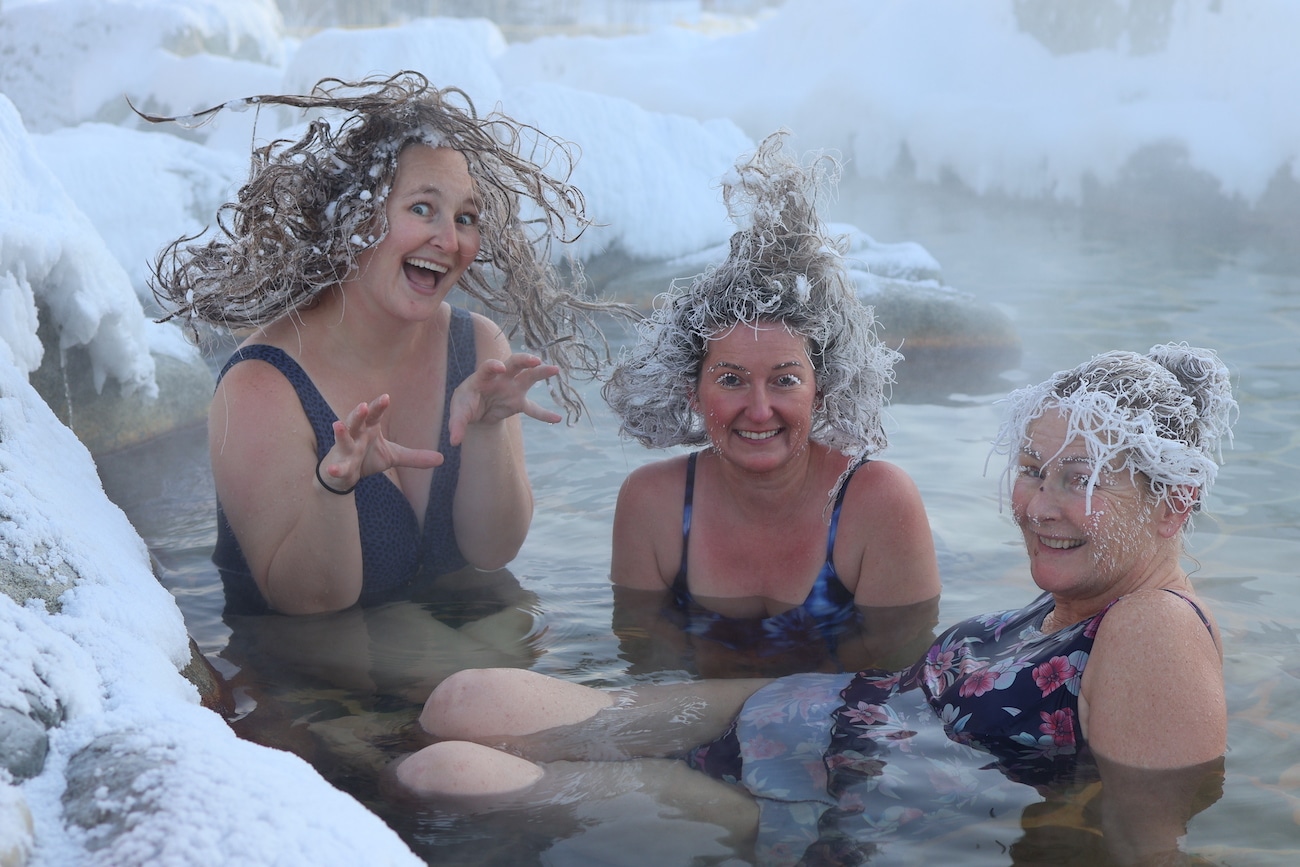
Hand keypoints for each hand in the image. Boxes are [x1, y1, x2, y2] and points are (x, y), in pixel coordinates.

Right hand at [318, 394, 443, 490]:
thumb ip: (414, 456)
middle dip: (358, 414)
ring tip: (338, 425)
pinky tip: (334, 469)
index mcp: (369, 428)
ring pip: (342, 439)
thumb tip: (442, 458)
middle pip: (356, 421)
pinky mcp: (338, 466)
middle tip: (363, 406)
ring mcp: (345, 450)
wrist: (344, 476)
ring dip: (341, 433)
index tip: (386, 397)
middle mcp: (355, 435)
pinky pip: (338, 467)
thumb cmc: (367, 458)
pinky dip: (336, 468)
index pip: (374, 414)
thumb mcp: (393, 456)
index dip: (378, 406)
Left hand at [448, 354, 560, 444]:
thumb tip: (454, 441)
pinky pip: (533, 409)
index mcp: (482, 377)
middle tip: (536, 360)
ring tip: (555, 369)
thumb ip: (456, 425)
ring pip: (529, 377)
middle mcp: (500, 378)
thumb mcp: (458, 414)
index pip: (488, 367)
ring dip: (541, 372)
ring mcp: (512, 389)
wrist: (474, 411)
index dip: (493, 365)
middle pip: (514, 363)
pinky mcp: (518, 403)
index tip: (499, 367)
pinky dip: (544, 414)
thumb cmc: (465, 405)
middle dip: (524, 360)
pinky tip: (557, 418)